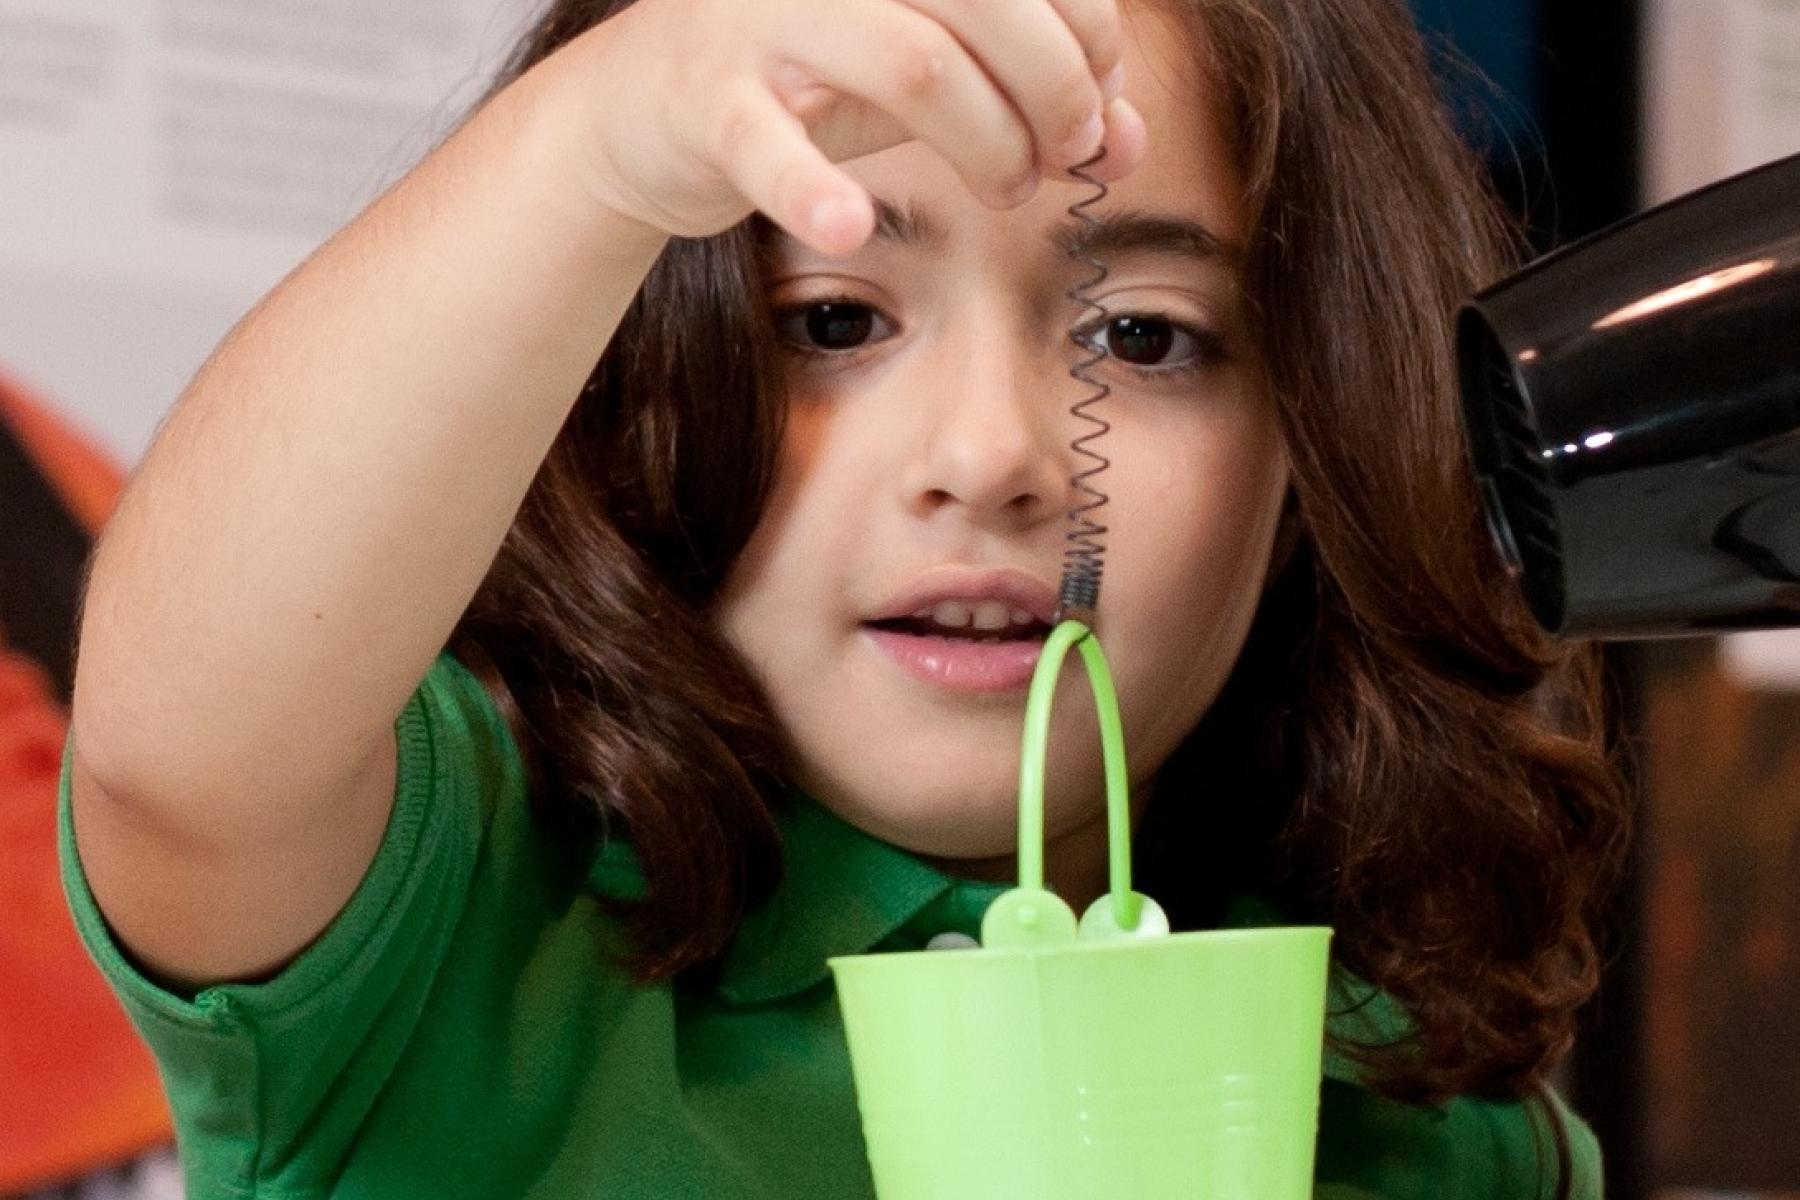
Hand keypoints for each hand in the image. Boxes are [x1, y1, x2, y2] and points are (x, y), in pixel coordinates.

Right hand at [539, 0, 1143, 256]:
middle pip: (984, 4)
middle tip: (1063, 156)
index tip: (1100, 103)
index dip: (1090, 33)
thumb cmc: (807, 81)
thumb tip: (1128, 139)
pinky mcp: (706, 98)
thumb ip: (1025, 96)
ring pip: (911, 63)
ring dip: (986, 142)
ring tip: (1006, 192)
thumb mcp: (924, 76)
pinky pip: (765, 142)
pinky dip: (812, 190)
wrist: (647, 112)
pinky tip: (847, 228)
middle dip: (1054, 90)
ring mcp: (760, 20)